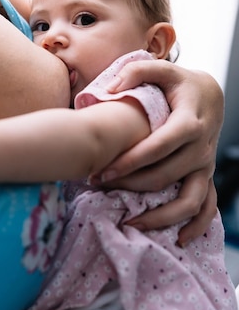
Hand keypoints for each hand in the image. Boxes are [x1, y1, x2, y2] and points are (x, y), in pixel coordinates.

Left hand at [100, 60, 223, 242]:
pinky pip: (207, 206)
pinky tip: (179, 240)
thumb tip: (111, 89)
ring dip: (160, 216)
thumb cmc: (179, 82)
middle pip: (165, 176)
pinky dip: (196, 226)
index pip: (158, 147)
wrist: (210, 94)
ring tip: (130, 224)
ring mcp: (206, 165)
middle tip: (98, 187)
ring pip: (189, 200)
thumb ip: (137, 71)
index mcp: (188, 122)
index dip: (131, 161)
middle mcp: (200, 148)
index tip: (103, 171)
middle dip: (130, 186)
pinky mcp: (207, 175)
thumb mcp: (162, 69)